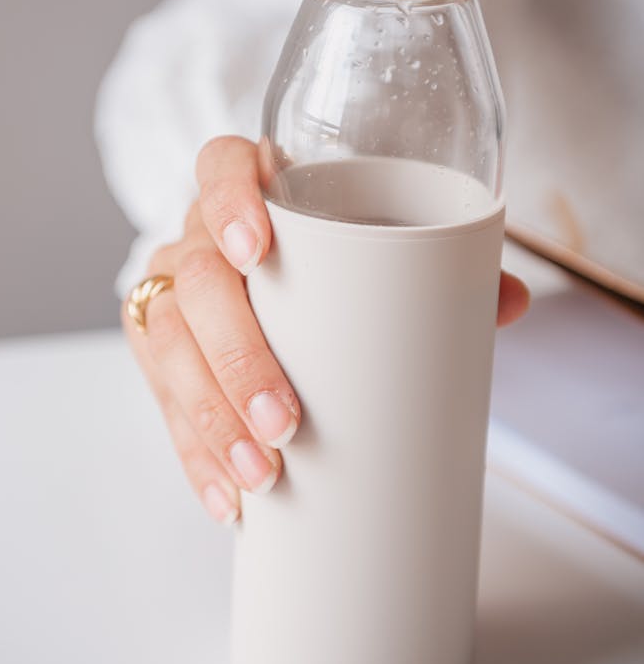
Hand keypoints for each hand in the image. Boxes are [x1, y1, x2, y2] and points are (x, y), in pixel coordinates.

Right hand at [123, 136, 529, 525]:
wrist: (262, 272)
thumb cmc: (326, 254)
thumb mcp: (374, 247)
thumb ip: (438, 263)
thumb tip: (507, 301)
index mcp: (250, 190)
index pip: (221, 166)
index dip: (229, 202)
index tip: (257, 251)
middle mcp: (199, 236)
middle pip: (196, 280)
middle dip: (236, 357)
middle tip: (284, 422)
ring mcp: (170, 292)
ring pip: (167, 344)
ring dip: (211, 418)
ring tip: (261, 475)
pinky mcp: (156, 350)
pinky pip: (162, 401)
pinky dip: (196, 455)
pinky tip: (227, 498)